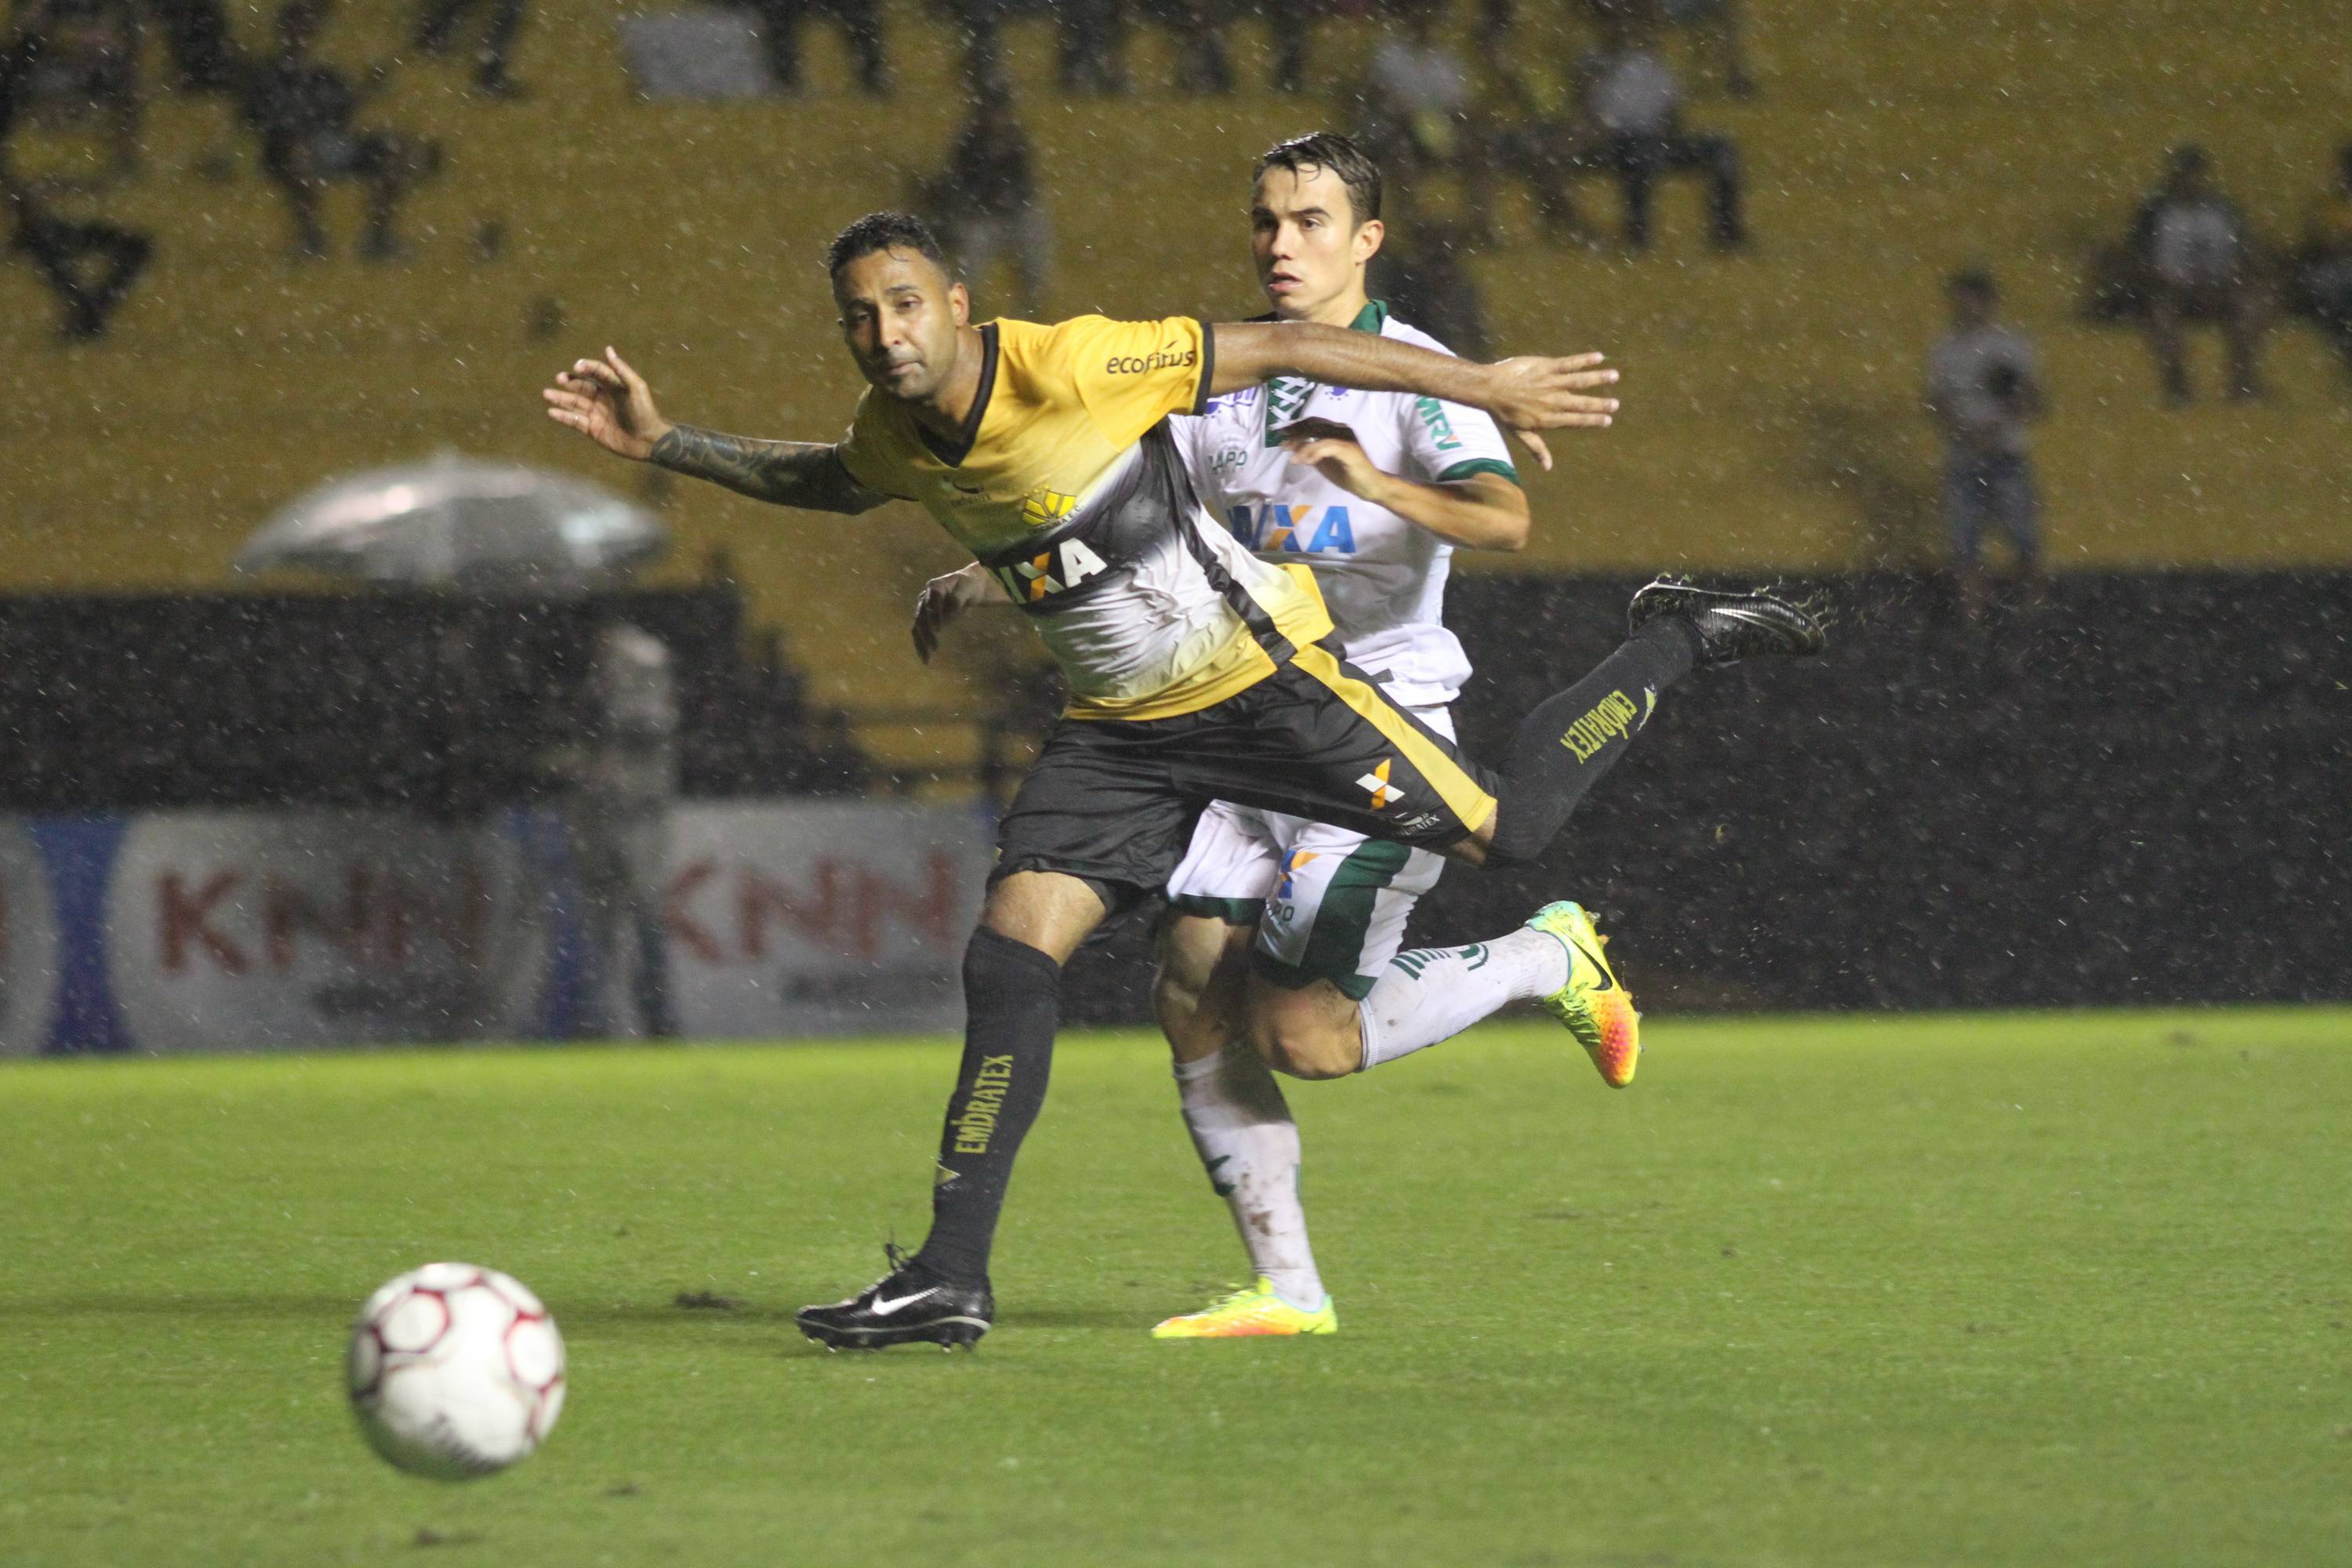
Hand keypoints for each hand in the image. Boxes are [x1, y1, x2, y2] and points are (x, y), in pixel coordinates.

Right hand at [541, 347, 672, 460]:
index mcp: (614, 386)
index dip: (586, 368)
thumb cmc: (645, 412)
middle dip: (570, 382)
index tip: (576, 367)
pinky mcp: (593, 429)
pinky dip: (563, 416)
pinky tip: (551, 412)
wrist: (649, 441)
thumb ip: (621, 370)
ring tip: (547, 394)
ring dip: (561, 398)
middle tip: (558, 378)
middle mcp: (603, 398)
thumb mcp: (636, 388)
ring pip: (575, 403)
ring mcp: (597, 414)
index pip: (596, 372)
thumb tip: (607, 349)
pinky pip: (575, 421)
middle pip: (582, 387)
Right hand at [911, 563, 1005, 663]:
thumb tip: (950, 613)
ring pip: (917, 626)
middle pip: (922, 615)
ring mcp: (923, 608)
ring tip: (927, 657)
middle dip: (927, 632)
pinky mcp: (926, 619)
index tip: (938, 628)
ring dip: (921, 641)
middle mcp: (925, 597)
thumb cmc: (969, 585)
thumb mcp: (968, 588)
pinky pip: (919, 632)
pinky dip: (921, 644)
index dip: (934, 614)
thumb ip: (958, 598)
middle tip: (934, 647)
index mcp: (935, 586)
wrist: (968, 586)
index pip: (931, 600)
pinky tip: (925, 658)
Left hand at [1275, 417, 1391, 501]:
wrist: (1370, 486)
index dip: (1296, 427)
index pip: (1313, 423)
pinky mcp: (1348, 449)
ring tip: (1293, 458)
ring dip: (1302, 446)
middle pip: (1313, 426)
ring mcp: (1345, 438)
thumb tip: (1295, 448)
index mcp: (1336, 430)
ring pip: (1318, 435)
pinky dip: (1313, 453)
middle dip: (1296, 435)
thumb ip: (1312, 453)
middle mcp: (1341, 429)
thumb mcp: (1325, 462)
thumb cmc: (1349, 475)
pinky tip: (1305, 462)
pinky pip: (1326, 446)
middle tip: (1284, 445)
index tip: (1282, 434)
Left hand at [1479, 352, 1620, 469]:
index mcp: (1548, 419)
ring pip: (1579, 380)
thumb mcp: (1519, 434)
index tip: (1607, 420)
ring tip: (1614, 376)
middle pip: (1581, 403)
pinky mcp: (1546, 367)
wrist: (1490, 388)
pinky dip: (1584, 360)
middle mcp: (1553, 401)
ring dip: (1598, 378)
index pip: (1575, 421)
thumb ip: (1536, 448)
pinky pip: (1569, 363)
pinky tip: (1598, 357)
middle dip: (1600, 404)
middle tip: (1616, 404)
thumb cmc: (1504, 412)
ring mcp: (1550, 383)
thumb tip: (1548, 467)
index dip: (1592, 420)